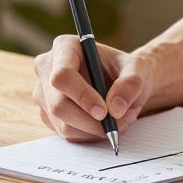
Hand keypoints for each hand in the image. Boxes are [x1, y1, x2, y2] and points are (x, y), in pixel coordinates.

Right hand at [32, 34, 154, 141]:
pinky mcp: (48, 114)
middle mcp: (48, 68)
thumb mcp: (138, 69)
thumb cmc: (126, 70)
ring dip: (93, 130)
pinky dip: (88, 135)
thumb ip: (131, 83)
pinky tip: (104, 125)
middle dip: (89, 121)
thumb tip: (115, 108)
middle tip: (116, 125)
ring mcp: (44, 93)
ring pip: (62, 123)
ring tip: (118, 123)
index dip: (82, 96)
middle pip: (58, 104)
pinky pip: (65, 133)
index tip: (104, 111)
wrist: (121, 83)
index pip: (62, 75)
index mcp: (65, 47)